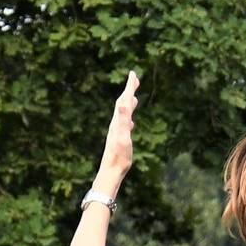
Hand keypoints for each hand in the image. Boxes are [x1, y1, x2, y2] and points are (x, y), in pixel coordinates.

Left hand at [94, 71, 138, 191]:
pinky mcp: (118, 139)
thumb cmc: (119, 155)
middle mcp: (116, 124)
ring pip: (123, 114)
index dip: (129, 86)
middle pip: (122, 103)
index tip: (133, 73)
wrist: (111, 171)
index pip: (124, 99)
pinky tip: (131, 123)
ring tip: (134, 97)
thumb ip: (123, 119)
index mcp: (118, 121)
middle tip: (135, 80)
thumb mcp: (123, 135)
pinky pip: (124, 124)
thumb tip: (123, 102)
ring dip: (128, 103)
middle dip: (129, 91)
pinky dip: (128, 119)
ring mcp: (117, 132)